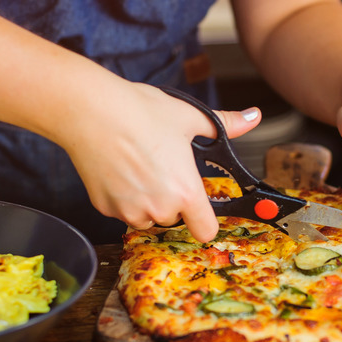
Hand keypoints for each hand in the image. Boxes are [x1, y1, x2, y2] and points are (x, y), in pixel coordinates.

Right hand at [54, 82, 261, 242]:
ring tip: (140, 167)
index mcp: (186, 191)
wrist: (89, 110)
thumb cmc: (138, 112)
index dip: (205, 220)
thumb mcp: (189, 116)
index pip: (206, 230)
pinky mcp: (105, 207)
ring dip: (148, 202)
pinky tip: (120, 169)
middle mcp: (159, 207)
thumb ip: (225, 124)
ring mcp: (130, 210)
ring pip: (147, 217)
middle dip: (172, 201)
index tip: (201, 207)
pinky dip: (123, 198)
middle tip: (163, 169)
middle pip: (174, 219)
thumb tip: (253, 118)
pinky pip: (122, 211)